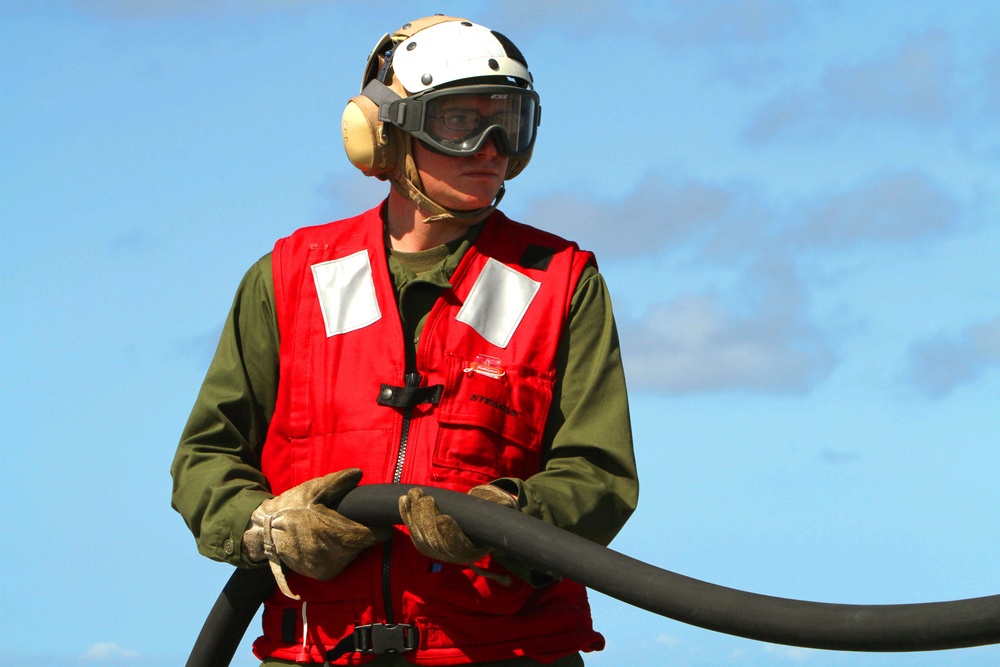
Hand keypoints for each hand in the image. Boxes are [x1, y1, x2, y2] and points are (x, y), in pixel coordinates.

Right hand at [243, 468, 382, 598]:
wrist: (265, 531)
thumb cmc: (292, 507)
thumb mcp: (314, 490)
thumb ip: (338, 482)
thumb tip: (358, 473)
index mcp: (335, 534)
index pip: (371, 537)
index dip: (380, 529)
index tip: (384, 521)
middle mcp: (334, 556)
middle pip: (362, 546)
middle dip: (363, 534)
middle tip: (356, 520)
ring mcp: (328, 568)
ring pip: (352, 555)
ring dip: (351, 545)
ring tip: (340, 529)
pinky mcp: (322, 575)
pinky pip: (340, 563)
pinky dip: (340, 554)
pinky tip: (331, 542)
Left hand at [398, 485, 516, 564]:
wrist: (475, 524)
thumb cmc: (489, 515)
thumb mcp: (499, 513)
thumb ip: (503, 508)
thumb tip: (510, 502)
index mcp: (472, 550)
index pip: (458, 546)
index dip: (450, 534)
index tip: (444, 518)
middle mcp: (452, 555)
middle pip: (436, 540)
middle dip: (428, 518)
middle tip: (425, 498)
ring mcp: (436, 550)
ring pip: (421, 535)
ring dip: (415, 514)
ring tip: (414, 494)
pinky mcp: (424, 542)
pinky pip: (412, 530)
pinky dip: (407, 515)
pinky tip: (404, 500)